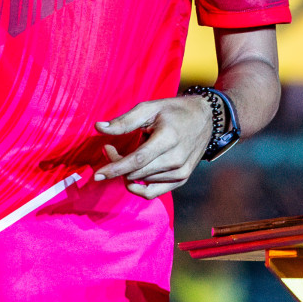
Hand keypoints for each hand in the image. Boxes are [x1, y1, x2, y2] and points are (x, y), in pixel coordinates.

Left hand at [93, 94, 213, 198]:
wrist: (204, 119)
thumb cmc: (174, 111)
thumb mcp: (149, 108)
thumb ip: (124, 121)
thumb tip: (99, 128)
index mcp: (168, 139)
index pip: (137, 160)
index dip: (115, 167)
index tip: (98, 173)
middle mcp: (176, 160)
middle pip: (136, 172)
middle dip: (118, 164)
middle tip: (112, 148)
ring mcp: (180, 173)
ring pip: (142, 181)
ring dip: (129, 171)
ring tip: (133, 151)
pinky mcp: (181, 180)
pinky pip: (152, 193)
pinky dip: (138, 187)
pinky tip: (132, 175)